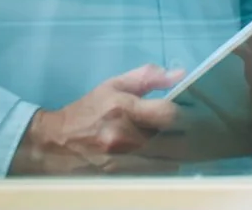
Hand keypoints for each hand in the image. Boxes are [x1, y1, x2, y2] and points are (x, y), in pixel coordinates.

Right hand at [8, 64, 184, 175]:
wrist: (53, 143)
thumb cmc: (87, 110)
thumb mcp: (113, 85)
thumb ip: (147, 77)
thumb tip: (180, 74)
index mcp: (124, 108)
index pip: (168, 114)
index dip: (187, 113)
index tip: (196, 112)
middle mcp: (124, 136)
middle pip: (173, 140)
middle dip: (188, 135)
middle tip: (198, 130)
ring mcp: (122, 160)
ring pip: (167, 161)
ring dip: (179, 153)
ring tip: (185, 144)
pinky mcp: (120, 177)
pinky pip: (154, 174)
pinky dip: (165, 167)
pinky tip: (168, 158)